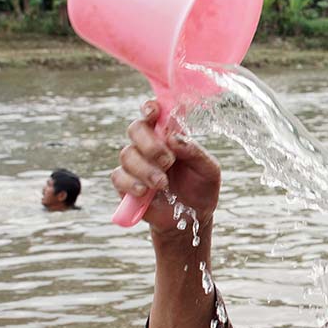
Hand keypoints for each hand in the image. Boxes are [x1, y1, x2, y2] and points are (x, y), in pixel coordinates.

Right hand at [111, 100, 220, 236]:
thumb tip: (174, 138)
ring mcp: (135, 164)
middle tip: (168, 161)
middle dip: (150, 145)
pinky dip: (131, 183)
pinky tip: (144, 192)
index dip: (150, 109)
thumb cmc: (201, 189)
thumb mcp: (208, 170)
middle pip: (136, 129)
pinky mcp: (125, 184)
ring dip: (146, 169)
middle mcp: (149, 146)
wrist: (191, 218)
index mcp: (169, 137)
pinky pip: (118, 177)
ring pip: (127, 154)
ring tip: (163, 184)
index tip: (153, 112)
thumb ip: (195, 152)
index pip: (154, 114)